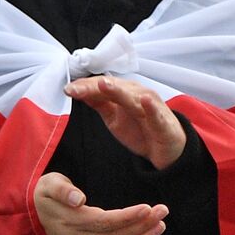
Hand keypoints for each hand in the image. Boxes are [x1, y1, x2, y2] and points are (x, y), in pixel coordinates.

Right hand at [33, 171, 166, 234]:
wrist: (31, 212)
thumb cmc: (45, 193)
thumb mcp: (49, 183)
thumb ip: (62, 190)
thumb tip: (78, 198)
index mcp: (71, 222)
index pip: (105, 222)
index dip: (128, 217)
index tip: (148, 207)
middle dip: (143, 225)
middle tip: (163, 211)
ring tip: (161, 226)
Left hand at [65, 75, 187, 170]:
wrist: (167, 149)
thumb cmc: (141, 129)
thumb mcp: (113, 116)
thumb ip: (98, 102)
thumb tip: (76, 90)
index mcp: (125, 93)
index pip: (103, 85)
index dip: (85, 86)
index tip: (67, 89)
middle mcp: (138, 95)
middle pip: (114, 87)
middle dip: (94, 87)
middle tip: (75, 89)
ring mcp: (151, 107)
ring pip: (133, 97)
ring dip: (119, 90)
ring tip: (104, 85)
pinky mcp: (163, 122)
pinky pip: (156, 114)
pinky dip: (151, 107)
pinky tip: (145, 100)